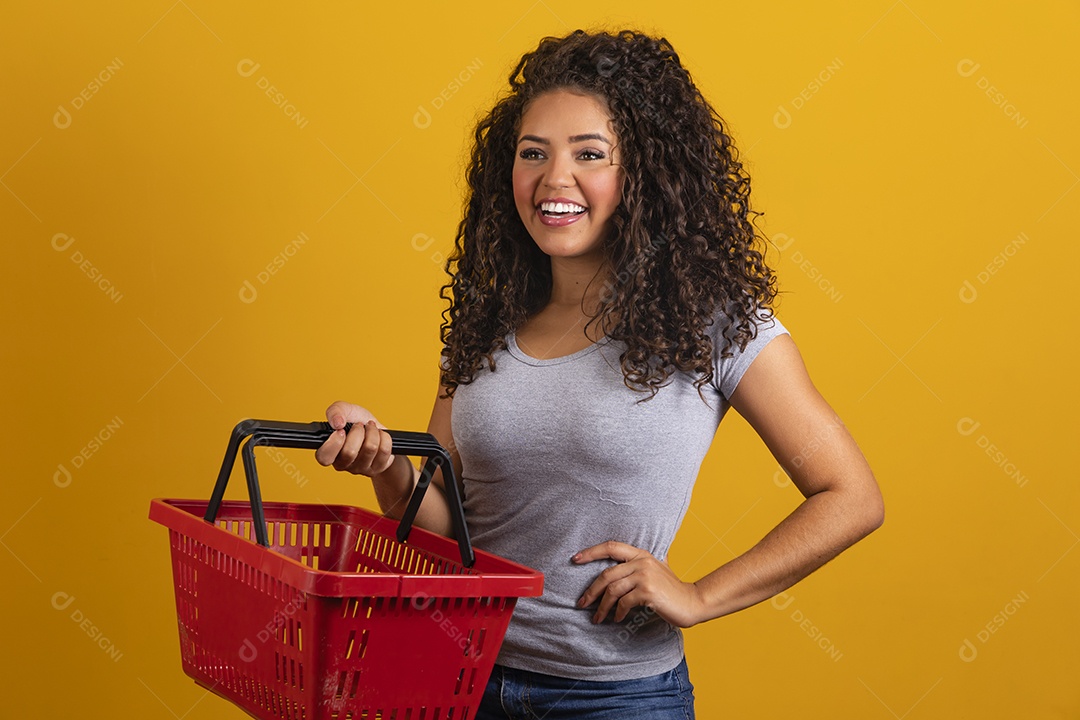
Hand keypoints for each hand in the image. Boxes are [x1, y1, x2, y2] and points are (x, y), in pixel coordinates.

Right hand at [314, 401, 394, 476]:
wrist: (377, 428)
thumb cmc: (357, 421)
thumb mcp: (344, 409)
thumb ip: (334, 411)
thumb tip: (337, 423)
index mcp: (329, 452)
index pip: (324, 458)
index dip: (334, 443)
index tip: (341, 430)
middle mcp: (343, 464)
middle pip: (349, 452)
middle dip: (358, 431)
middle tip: (359, 426)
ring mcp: (361, 469)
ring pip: (369, 449)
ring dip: (372, 431)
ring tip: (370, 428)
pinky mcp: (377, 468)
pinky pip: (384, 451)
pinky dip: (384, 437)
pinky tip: (379, 435)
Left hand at [574, 541, 706, 628]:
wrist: (692, 602)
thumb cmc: (671, 590)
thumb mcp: (655, 570)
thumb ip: (638, 566)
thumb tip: (613, 571)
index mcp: (641, 554)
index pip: (611, 546)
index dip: (591, 552)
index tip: (575, 559)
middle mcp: (642, 561)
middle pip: (606, 574)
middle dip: (591, 591)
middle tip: (581, 604)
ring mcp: (645, 575)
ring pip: (612, 590)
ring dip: (602, 607)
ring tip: (598, 618)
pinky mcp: (647, 591)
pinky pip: (623, 602)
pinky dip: (617, 612)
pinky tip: (617, 618)